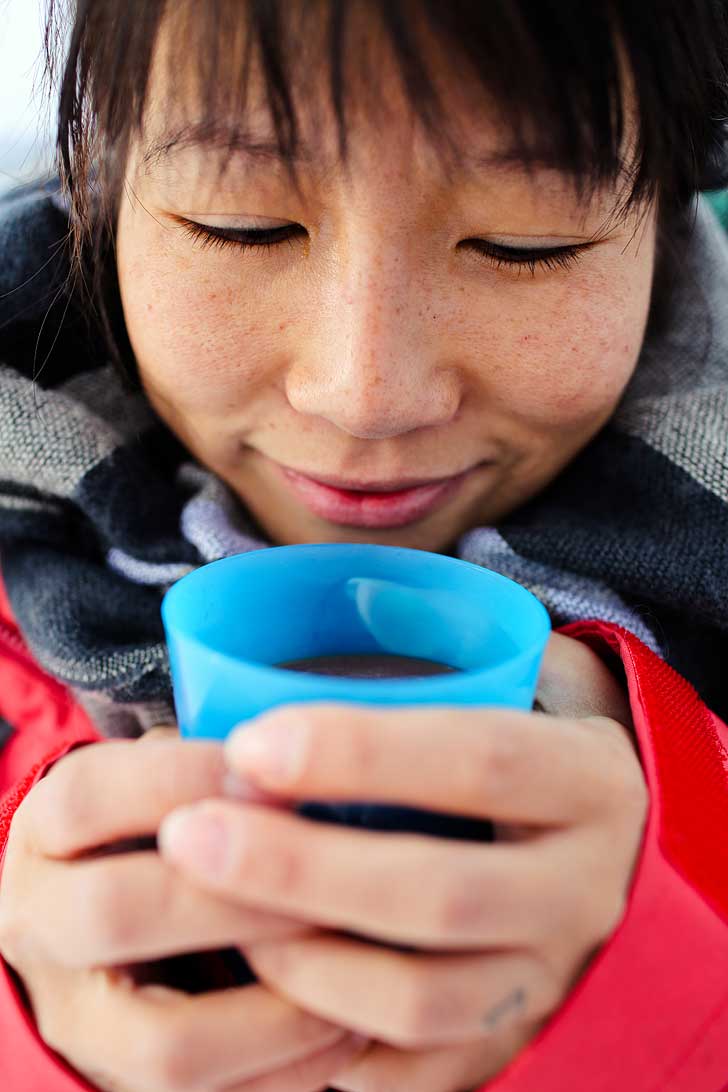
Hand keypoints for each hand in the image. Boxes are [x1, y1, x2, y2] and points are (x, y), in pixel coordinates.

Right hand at [0, 733, 368, 1091]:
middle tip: (330, 871)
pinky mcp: (120, 1080)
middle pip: (117, 912)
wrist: (104, 925)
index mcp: (47, 829)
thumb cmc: (161, 823)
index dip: (188, 779)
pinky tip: (352, 1025)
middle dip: (236, 893)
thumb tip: (309, 767)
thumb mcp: (162, 777)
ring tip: (354, 966)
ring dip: (274, 1005)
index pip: (94, 797)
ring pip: (162, 1040)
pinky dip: (289, 1067)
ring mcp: (75, 1016)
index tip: (276, 771)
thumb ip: (215, 770)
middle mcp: (39, 921)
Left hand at [157, 634, 647, 1091]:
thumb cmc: (523, 767)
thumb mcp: (511, 706)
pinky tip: (268, 995)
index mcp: (587, 782)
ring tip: (221, 914)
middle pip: (440, 893)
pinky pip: (415, 1071)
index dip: (361, 752)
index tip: (249, 742)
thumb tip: (262, 689)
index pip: (481, 759)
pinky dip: (330, 1039)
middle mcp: (583, 889)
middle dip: (301, 868)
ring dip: (302, 961)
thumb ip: (422, 693)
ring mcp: (552, 979)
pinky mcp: (516, 1044)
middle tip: (191, 836)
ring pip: (421, 999)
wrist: (615, 860)